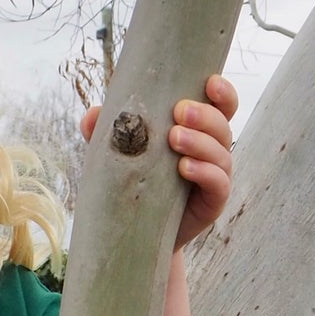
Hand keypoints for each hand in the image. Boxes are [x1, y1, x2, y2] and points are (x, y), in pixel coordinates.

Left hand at [81, 70, 237, 250]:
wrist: (138, 232)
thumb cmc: (136, 183)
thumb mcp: (121, 155)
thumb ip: (108, 134)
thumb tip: (92, 115)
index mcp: (199, 130)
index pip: (221, 106)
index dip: (222, 93)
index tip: (210, 83)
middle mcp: (212, 150)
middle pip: (222, 125)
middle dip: (204, 115)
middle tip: (178, 112)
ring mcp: (215, 176)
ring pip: (221, 152)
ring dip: (200, 142)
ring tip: (174, 138)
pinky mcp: (213, 202)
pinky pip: (218, 183)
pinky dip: (204, 172)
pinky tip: (184, 168)